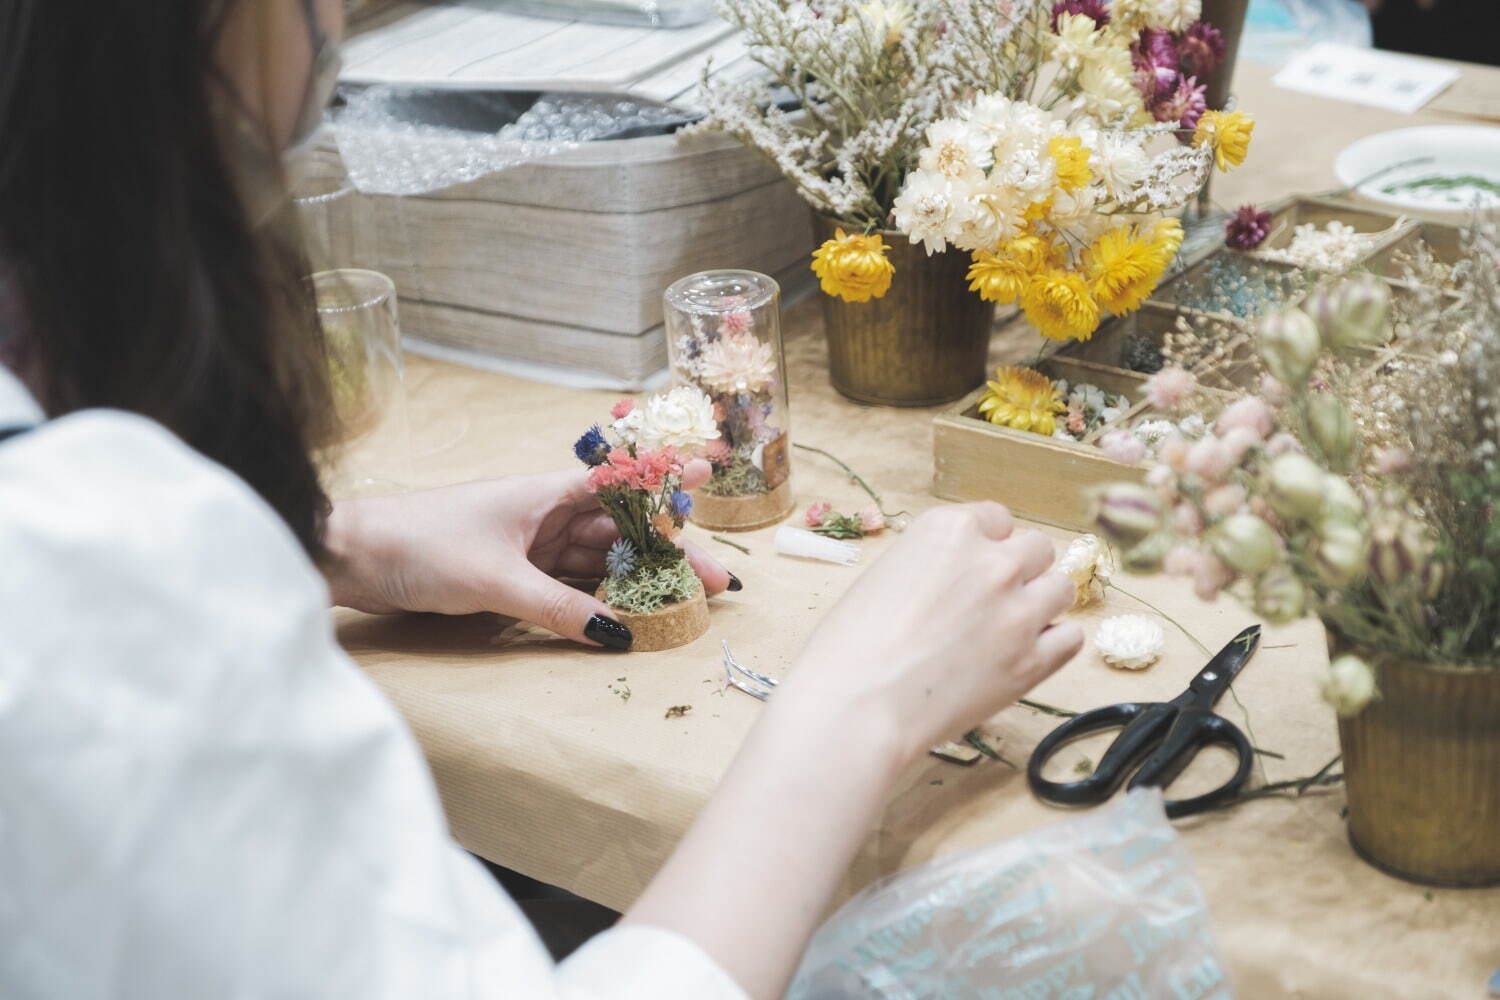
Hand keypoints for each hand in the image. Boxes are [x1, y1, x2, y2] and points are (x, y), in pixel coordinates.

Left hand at [323, 460, 734, 647]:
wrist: (353, 556)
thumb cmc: (422, 545)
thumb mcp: (498, 580)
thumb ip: (561, 609)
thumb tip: (618, 635)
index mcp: (546, 492)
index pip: (622, 481)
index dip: (667, 480)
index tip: (713, 475)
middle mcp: (545, 514)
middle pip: (621, 533)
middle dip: (669, 554)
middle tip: (717, 584)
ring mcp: (530, 546)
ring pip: (599, 562)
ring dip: (639, 581)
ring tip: (686, 604)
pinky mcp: (513, 575)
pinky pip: (570, 587)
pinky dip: (599, 601)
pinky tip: (629, 617)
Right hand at [770, 502, 1081, 768]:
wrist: (857, 704)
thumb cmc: (851, 646)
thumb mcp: (886, 575)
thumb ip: (935, 564)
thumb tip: (956, 578)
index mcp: (949, 530)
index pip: (997, 519)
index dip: (987, 544)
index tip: (974, 566)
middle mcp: (992, 561)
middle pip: (1038, 549)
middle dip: (1020, 570)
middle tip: (993, 599)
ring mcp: (1018, 611)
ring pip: (1062, 588)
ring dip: (1042, 603)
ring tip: (1011, 628)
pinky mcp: (1032, 661)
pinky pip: (1071, 637)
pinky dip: (1054, 643)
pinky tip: (1027, 653)